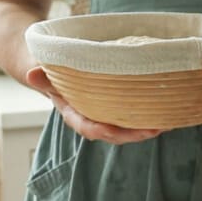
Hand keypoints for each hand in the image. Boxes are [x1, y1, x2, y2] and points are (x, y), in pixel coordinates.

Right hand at [25, 66, 162, 144]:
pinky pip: (131, 114)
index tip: (116, 131)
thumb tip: (34, 73)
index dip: (103, 131)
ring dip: (146, 128)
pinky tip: (166, 112)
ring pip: (126, 127)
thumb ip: (41, 74)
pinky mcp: (115, 106)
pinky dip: (148, 115)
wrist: (49, 66)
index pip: (88, 127)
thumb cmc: (46, 68)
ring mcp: (104, 113)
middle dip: (134, 134)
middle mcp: (90, 117)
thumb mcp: (42, 69)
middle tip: (156, 129)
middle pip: (114, 133)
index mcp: (72, 113)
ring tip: (167, 123)